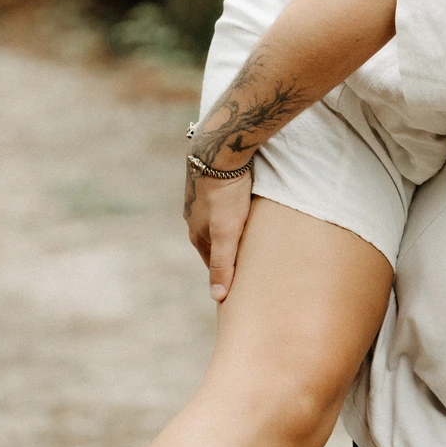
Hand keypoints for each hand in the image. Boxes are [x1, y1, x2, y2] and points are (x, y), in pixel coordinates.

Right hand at [183, 157, 253, 301]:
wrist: (219, 150)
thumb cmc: (225, 194)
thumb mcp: (226, 232)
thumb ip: (222, 263)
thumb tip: (217, 297)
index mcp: (196, 232)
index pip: (212, 261)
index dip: (226, 272)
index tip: (242, 281)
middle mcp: (194, 216)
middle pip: (214, 241)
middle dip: (229, 251)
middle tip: (251, 260)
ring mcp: (200, 198)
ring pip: (218, 221)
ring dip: (232, 229)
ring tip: (251, 236)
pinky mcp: (211, 181)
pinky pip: (223, 203)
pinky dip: (233, 211)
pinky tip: (246, 208)